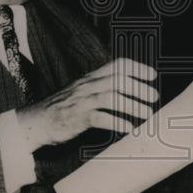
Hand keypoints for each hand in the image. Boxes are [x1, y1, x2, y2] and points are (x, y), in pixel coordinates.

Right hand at [15, 58, 158, 151]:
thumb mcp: (84, 91)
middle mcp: (88, 86)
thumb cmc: (64, 107)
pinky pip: (99, 118)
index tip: (152, 75)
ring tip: (147, 114)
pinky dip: (116, 122)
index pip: (118, 65)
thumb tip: (129, 90)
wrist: (37, 121)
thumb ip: (103, 87)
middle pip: (118, 80)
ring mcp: (82, 101)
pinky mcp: (77, 118)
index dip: (137, 68)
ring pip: (112, 97)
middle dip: (139, 87)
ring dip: (132, 105)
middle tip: (154, 97)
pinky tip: (129, 128)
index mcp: (91, 77)